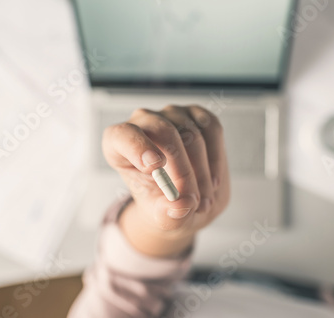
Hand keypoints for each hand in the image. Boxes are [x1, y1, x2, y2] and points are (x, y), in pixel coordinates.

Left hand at [103, 105, 229, 257]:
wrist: (184, 199)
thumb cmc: (162, 204)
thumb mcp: (160, 218)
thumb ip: (167, 215)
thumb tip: (180, 205)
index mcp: (118, 143)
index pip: (122, 135)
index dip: (137, 147)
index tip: (155, 168)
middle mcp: (143, 121)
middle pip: (164, 132)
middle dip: (182, 170)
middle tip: (192, 200)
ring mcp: (172, 114)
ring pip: (192, 134)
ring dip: (202, 172)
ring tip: (203, 202)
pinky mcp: (197, 114)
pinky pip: (212, 130)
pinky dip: (215, 158)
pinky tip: (213, 182)